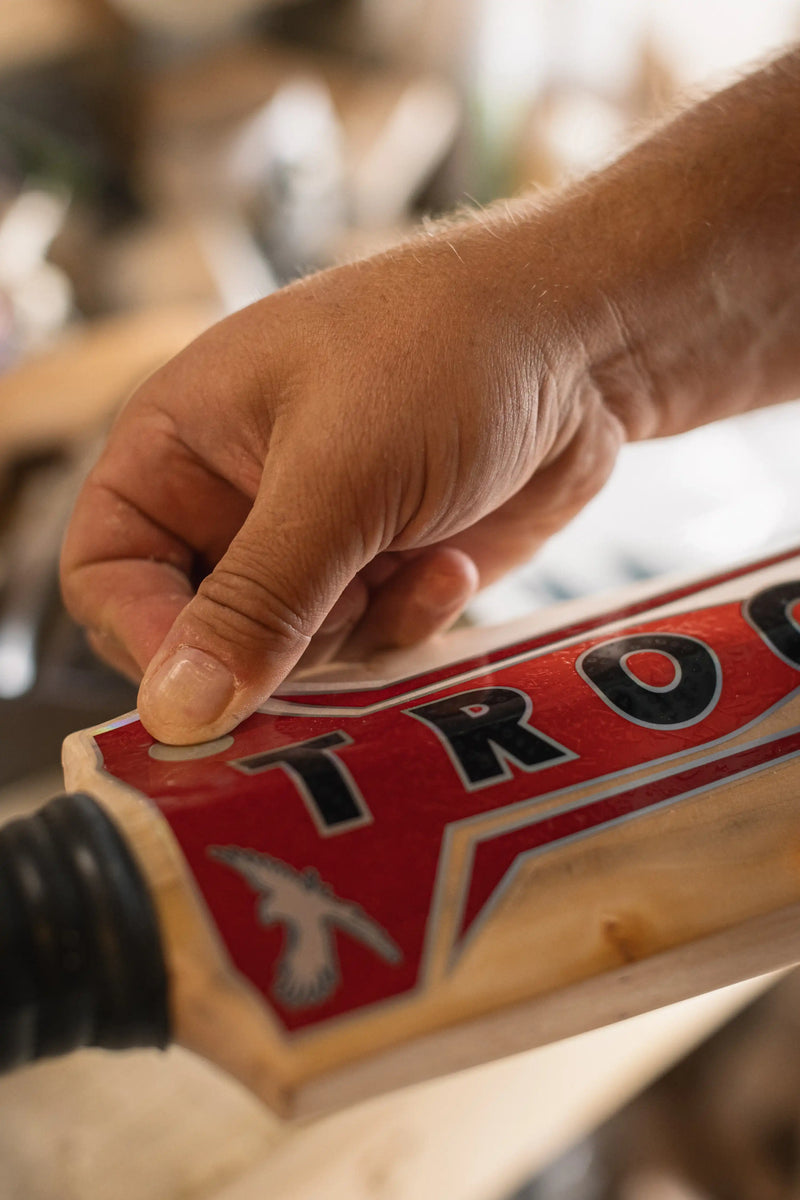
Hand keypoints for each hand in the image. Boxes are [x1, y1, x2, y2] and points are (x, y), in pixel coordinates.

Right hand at [61, 223, 622, 743]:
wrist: (583, 340)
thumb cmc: (445, 354)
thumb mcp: (340, 473)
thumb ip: (257, 598)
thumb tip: (176, 711)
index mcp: (181, 447)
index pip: (107, 573)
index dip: (144, 638)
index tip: (210, 688)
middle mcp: (235, 500)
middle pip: (198, 633)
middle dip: (272, 646)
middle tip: (343, 612)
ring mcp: (312, 540)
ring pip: (288, 655)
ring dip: (357, 630)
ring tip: (416, 558)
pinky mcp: (382, 570)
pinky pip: (366, 646)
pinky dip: (409, 621)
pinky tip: (452, 565)